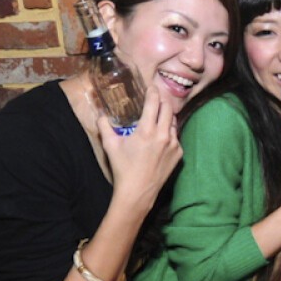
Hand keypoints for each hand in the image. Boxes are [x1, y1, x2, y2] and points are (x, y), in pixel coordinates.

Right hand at [98, 86, 182, 211]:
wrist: (138, 192)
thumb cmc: (123, 168)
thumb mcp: (110, 146)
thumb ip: (105, 127)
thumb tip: (101, 115)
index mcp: (147, 130)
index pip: (154, 103)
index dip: (153, 92)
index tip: (151, 88)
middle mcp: (164, 135)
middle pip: (168, 109)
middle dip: (162, 101)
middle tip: (156, 100)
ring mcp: (174, 145)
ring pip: (174, 122)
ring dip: (167, 117)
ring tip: (159, 117)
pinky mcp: (179, 154)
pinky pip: (176, 137)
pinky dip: (170, 133)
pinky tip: (162, 136)